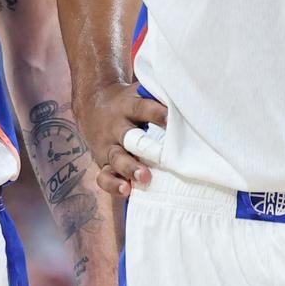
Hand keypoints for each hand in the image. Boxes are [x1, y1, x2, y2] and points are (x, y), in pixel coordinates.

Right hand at [76, 80, 166, 195]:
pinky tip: (126, 191)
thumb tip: (192, 102)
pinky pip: (103, 176)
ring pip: (117, 158)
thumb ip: (159, 99)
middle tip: (160, 156)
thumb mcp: (139, 94)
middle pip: (128, 136)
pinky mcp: (103, 163)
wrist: (93, 106)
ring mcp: (109, 147)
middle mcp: (117, 127)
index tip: (172, 119)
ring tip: (144, 178)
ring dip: (130, 168)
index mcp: (128, 107)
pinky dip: (113, 185)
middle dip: (143, 147)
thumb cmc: (129, 103)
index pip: (142, 108)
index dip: (157, 114)